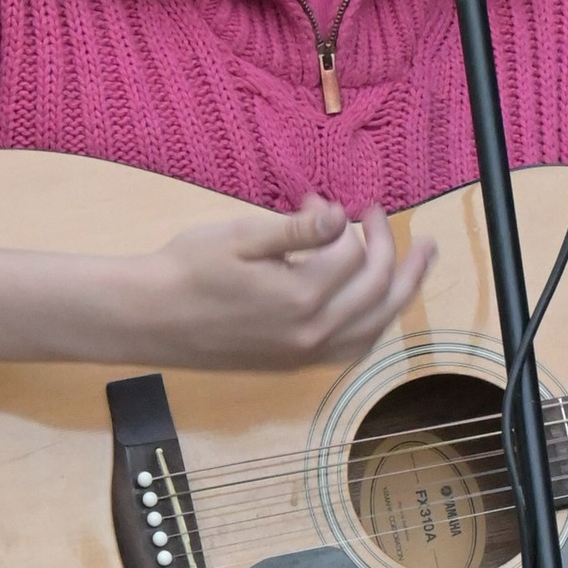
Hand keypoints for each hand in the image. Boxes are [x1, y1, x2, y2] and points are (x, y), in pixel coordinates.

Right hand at [133, 197, 436, 370]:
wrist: (150, 319)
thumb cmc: (187, 271)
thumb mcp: (241, 236)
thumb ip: (297, 230)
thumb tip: (339, 216)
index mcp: (301, 297)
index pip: (352, 254)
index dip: (344, 220)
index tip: (321, 202)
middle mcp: (312, 333)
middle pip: (379, 293)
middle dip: (394, 252)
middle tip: (390, 221)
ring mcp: (305, 354)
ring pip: (375, 327)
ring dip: (399, 292)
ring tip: (417, 264)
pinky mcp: (293, 365)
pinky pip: (353, 349)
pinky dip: (374, 325)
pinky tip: (377, 308)